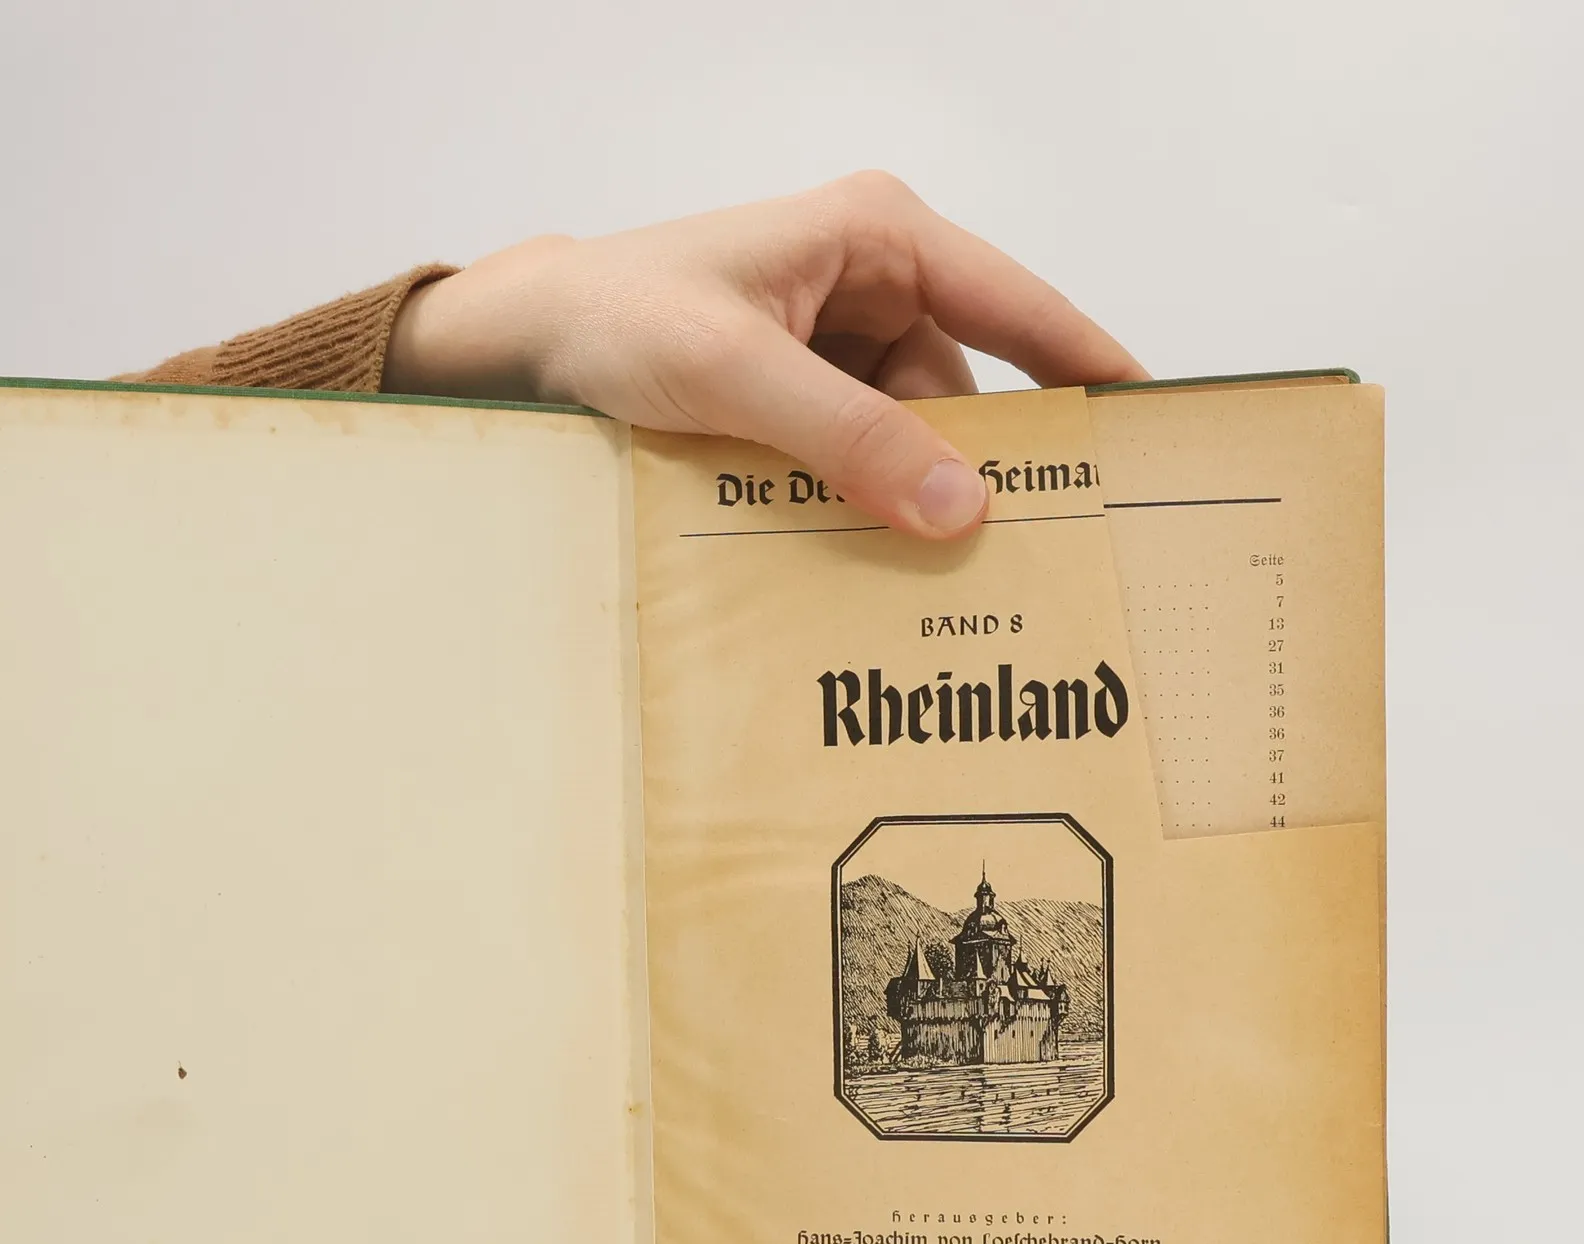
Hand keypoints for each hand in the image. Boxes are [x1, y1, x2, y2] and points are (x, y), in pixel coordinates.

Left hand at [384, 171, 1146, 538]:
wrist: (523, 344)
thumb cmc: (617, 320)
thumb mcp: (737, 378)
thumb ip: (849, 440)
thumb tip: (961, 505)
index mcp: (875, 236)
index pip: (1015, 303)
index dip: (1087, 367)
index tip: (1152, 427)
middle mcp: (868, 281)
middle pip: (961, 386)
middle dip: (977, 465)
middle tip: (1028, 551)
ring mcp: (832, 340)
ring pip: (908, 434)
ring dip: (906, 497)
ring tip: (924, 575)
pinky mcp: (797, 394)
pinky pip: (857, 453)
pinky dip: (859, 500)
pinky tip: (859, 552)